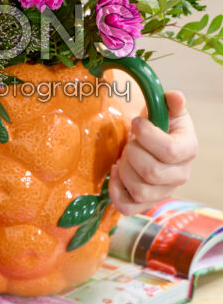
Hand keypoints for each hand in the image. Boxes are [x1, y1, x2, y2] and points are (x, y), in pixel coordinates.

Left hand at [109, 91, 197, 214]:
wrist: (148, 142)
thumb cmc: (157, 126)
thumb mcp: (166, 110)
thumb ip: (171, 103)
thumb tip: (174, 97)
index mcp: (188, 149)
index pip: (170, 151)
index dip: (148, 136)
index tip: (136, 123)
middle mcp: (179, 175)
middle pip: (152, 173)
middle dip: (132, 153)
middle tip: (129, 142)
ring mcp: (163, 192)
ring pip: (140, 191)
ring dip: (124, 169)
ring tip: (124, 156)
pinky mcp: (145, 203)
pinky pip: (127, 207)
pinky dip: (115, 190)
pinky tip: (115, 172)